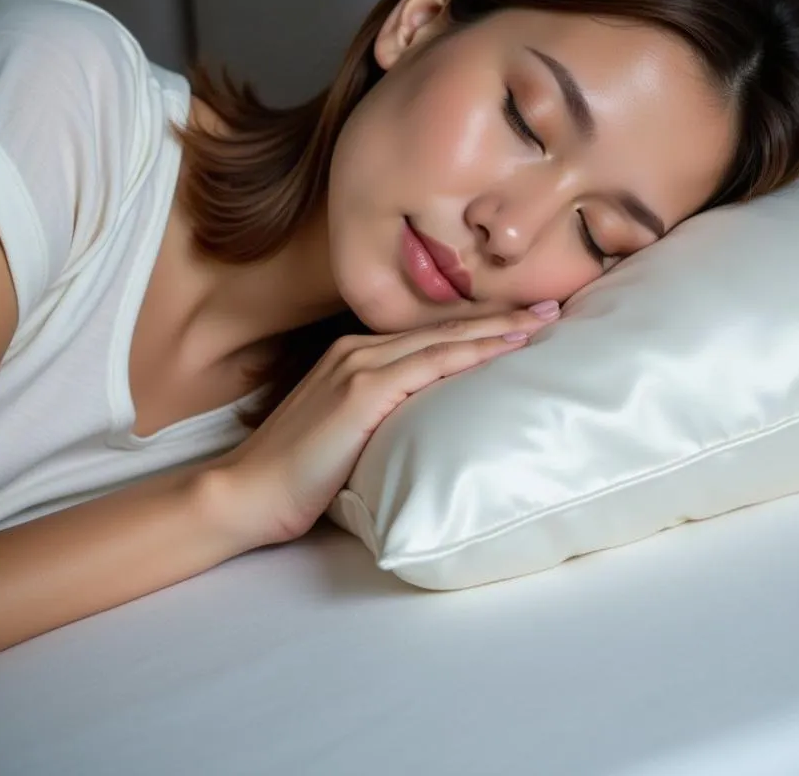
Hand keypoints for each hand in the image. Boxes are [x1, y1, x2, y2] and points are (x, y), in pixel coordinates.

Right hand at [215, 302, 560, 548]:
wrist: (247, 493)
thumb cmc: (296, 474)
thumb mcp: (347, 433)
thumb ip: (384, 414)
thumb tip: (428, 421)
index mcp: (355, 356)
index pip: (431, 334)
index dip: (479, 325)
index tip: (522, 320)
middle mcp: (359, 350)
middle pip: (445, 327)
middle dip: (501, 316)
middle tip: (551, 305)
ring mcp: (359, 366)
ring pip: (445, 337)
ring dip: (499, 327)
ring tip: (543, 320)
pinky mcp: (363, 390)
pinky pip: (432, 363)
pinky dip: (474, 351)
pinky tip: (508, 347)